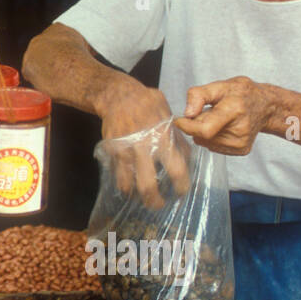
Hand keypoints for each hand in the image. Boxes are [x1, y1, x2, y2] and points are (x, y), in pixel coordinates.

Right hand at [95, 78, 190, 209]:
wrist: (117, 95)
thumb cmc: (148, 104)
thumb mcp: (169, 116)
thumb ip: (178, 139)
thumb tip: (188, 159)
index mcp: (162, 139)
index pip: (176, 171)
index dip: (181, 186)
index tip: (182, 192)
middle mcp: (143, 148)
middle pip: (148, 185)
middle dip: (154, 201)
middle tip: (159, 204)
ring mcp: (124, 151)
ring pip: (128, 185)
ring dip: (136, 196)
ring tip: (141, 198)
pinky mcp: (112, 152)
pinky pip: (116, 176)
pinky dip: (123, 185)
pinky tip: (129, 186)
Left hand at [174, 76, 276, 155]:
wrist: (266, 105)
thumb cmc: (242, 94)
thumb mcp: (220, 85)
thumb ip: (199, 95)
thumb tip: (187, 113)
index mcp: (234, 110)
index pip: (204, 129)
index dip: (187, 126)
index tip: (180, 120)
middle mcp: (240, 130)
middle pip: (203, 136)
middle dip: (197, 125)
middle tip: (208, 112)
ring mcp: (241, 143)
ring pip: (206, 143)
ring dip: (205, 132)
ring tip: (218, 119)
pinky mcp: (241, 150)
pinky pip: (213, 147)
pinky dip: (212, 138)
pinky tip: (223, 127)